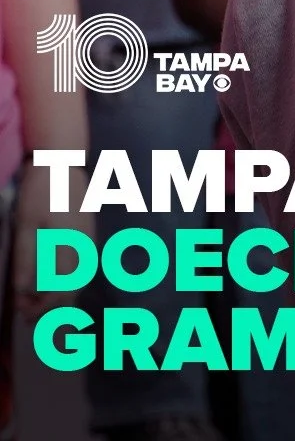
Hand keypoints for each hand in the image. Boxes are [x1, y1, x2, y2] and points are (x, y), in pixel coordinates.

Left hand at [12, 163, 93, 321]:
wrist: (62, 163)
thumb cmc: (41, 192)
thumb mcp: (25, 225)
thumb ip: (25, 259)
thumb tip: (23, 290)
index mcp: (70, 246)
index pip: (60, 289)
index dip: (42, 306)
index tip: (22, 313)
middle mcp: (85, 246)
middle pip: (74, 287)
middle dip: (52, 306)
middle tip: (29, 314)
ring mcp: (90, 238)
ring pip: (81, 277)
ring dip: (61, 294)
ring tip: (40, 301)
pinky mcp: (89, 232)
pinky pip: (83, 265)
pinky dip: (70, 279)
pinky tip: (56, 280)